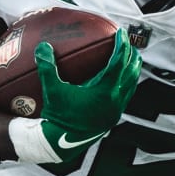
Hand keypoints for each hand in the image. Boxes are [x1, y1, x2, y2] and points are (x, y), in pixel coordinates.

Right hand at [35, 29, 141, 160]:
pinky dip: (126, 83)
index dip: (122, 45)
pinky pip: (126, 95)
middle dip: (132, 54)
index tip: (121, 32)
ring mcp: (116, 110)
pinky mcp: (114, 117)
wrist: (62, 143)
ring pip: (132, 84)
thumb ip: (48, 67)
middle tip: (128, 42)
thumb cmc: (57, 116)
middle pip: (131, 71)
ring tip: (130, 58)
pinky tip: (120, 80)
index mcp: (104, 91)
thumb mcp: (52, 90)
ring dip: (132, 69)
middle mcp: (115, 100)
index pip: (118, 62)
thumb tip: (43, 47)